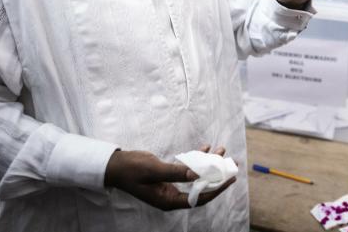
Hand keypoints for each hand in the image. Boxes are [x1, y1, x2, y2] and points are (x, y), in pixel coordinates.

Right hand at [104, 145, 235, 210]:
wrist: (116, 165)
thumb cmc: (132, 170)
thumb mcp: (154, 170)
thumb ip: (176, 173)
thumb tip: (197, 174)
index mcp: (169, 201)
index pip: (199, 198)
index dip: (216, 189)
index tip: (229, 179)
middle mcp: (172, 195)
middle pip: (201, 187)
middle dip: (216, 175)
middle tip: (231, 163)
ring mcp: (170, 186)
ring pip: (195, 176)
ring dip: (208, 163)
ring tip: (221, 149)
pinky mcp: (168, 175)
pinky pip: (187, 168)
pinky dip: (196, 158)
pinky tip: (206, 147)